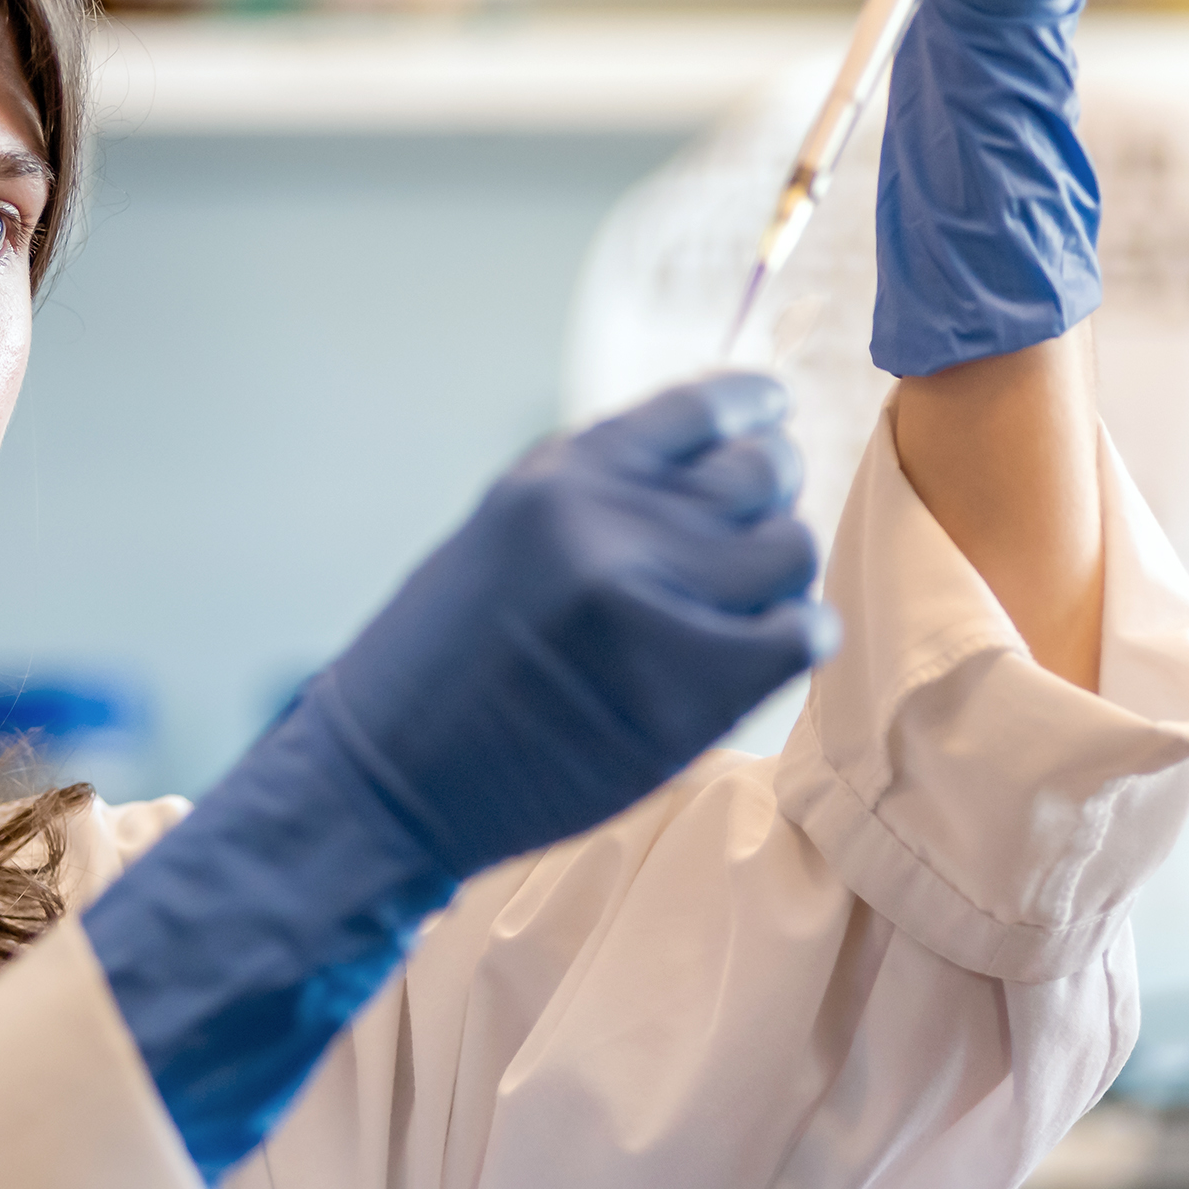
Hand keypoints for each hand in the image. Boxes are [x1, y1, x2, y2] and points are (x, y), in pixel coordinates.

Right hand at [85, 373, 830, 1180]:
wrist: (386, 781)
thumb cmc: (438, 666)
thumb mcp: (503, 535)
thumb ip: (597, 497)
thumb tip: (710, 470)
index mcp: (557, 476)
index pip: (698, 407)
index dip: (750, 409)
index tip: (771, 413)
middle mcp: (609, 523)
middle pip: (759, 472)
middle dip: (765, 497)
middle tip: (748, 533)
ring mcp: (654, 604)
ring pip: (789, 549)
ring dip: (777, 575)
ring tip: (743, 605)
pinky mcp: (691, 690)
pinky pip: (803, 633)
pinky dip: (793, 638)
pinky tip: (757, 653)